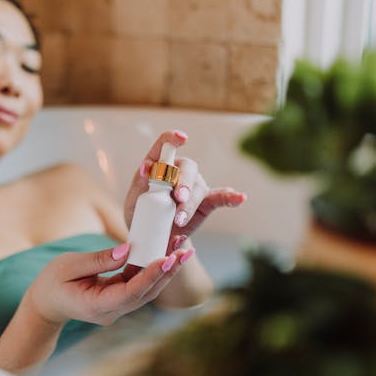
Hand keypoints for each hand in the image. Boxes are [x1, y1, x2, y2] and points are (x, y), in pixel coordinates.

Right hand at [26, 243, 194, 325]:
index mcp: (96, 305)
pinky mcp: (120, 299)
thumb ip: (97, 259)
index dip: (150, 276)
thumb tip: (128, 249)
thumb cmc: (52, 282)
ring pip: (147, 290)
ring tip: (183, 248)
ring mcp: (117, 307)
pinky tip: (166, 252)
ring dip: (165, 270)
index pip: (130, 293)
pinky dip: (153, 269)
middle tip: (185, 250)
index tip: (166, 258)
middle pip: (146, 293)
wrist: (46, 304)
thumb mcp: (68, 265)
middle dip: (166, 271)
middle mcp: (112, 310)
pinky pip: (140, 285)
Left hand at [124, 130, 246, 251]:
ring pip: (198, 188)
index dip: (172, 139)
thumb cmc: (140, 214)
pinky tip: (240, 197)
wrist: (153, 236)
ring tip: (179, 221)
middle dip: (184, 183)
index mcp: (158, 166)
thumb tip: (147, 168)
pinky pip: (220, 197)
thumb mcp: (135, 201)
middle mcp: (179, 171)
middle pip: (187, 168)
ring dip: (190, 204)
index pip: (165, 146)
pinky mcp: (205, 202)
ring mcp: (194, 186)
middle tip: (178, 198)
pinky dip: (230, 197)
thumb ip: (140, 184)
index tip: (181, 139)